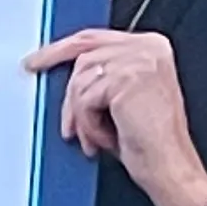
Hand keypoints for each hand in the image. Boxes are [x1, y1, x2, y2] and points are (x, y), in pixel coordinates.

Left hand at [25, 27, 206, 205]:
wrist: (170, 166)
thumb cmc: (150, 142)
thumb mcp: (124, 98)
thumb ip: (103, 76)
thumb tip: (66, 76)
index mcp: (151, 47)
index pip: (93, 38)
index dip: (59, 50)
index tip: (37, 60)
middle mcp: (148, 47)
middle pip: (83, 57)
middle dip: (68, 96)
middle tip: (66, 125)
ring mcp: (139, 60)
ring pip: (80, 81)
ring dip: (81, 117)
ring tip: (95, 138)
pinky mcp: (126, 79)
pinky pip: (84, 99)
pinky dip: (88, 125)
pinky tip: (104, 139)